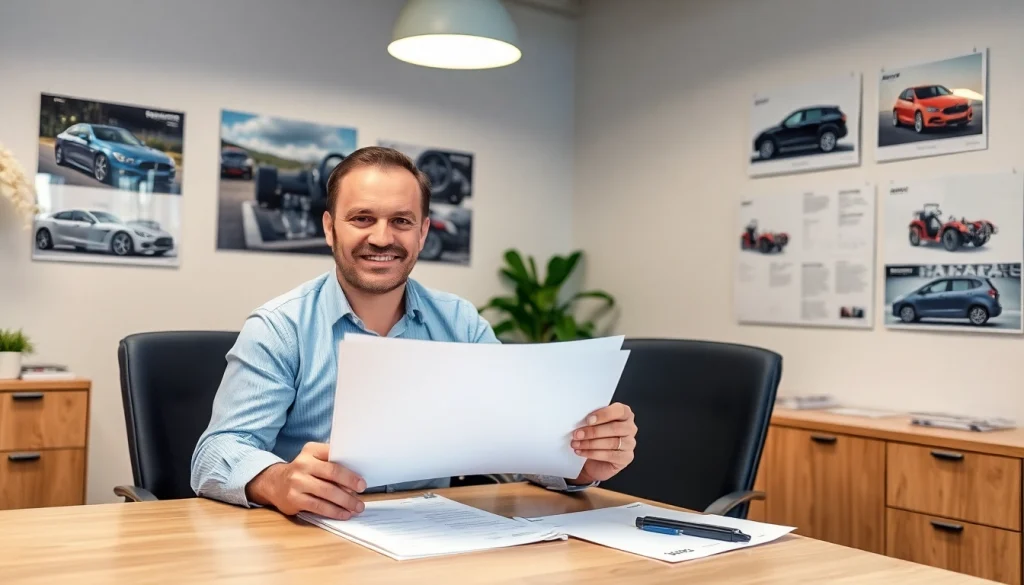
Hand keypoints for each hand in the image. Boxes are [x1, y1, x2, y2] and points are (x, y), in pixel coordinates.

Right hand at [246, 442, 366, 519]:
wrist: (273, 483)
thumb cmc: (302, 471)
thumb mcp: (313, 458)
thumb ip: (331, 462)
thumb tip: (355, 479)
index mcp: (311, 450)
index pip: (334, 457)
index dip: (350, 471)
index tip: (362, 481)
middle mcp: (302, 464)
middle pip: (332, 474)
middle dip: (350, 485)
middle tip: (362, 492)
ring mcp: (297, 482)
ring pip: (327, 492)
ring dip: (345, 501)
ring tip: (356, 507)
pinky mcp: (294, 499)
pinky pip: (318, 506)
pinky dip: (334, 511)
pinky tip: (343, 514)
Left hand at [569, 402, 636, 483]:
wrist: (593, 461)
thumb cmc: (593, 437)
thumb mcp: (593, 424)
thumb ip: (592, 419)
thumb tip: (579, 418)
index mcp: (625, 414)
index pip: (620, 410)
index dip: (604, 414)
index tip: (588, 420)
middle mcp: (630, 428)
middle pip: (615, 428)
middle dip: (593, 431)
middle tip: (577, 434)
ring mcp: (630, 444)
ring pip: (612, 442)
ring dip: (590, 443)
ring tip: (576, 444)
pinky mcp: (626, 458)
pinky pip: (610, 455)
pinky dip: (593, 453)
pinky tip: (581, 451)